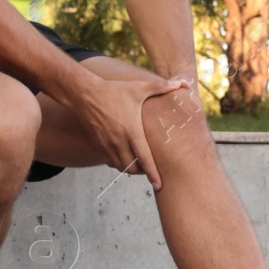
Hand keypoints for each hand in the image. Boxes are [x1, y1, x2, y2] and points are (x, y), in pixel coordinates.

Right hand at [75, 71, 192, 190]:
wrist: (85, 94)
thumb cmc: (114, 90)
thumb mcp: (139, 87)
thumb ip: (162, 87)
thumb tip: (184, 82)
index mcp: (132, 131)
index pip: (145, 160)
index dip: (153, 174)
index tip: (159, 185)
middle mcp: (118, 141)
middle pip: (133, 168)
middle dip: (143, 172)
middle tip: (151, 169)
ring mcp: (107, 145)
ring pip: (120, 167)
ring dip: (130, 169)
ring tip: (139, 165)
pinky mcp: (98, 145)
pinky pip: (110, 162)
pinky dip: (118, 163)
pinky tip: (124, 157)